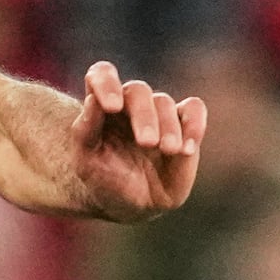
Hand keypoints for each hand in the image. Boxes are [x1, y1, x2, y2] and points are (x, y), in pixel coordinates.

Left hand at [63, 62, 203, 219]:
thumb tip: (92, 100)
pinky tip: (186, 149)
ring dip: (168, 126)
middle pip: (138, 91)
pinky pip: (194, 109)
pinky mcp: (184, 125)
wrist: (129, 204)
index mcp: (102, 104)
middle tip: (147, 143)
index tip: (112, 107)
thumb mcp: (85, 161)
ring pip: (165, 103)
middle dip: (144, 116)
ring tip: (168, 150)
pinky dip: (195, 125)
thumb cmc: (102, 179)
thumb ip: (85, 130)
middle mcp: (130, 104)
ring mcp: (158, 113)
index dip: (106, 83)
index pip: (101, 75)